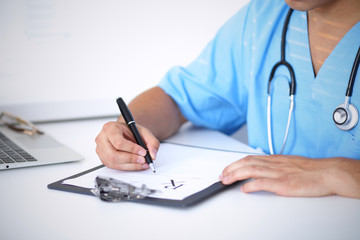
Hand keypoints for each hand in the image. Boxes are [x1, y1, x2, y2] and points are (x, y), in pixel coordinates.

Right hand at [95, 121, 159, 170]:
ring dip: (130, 165)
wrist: (125, 133)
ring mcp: (101, 150)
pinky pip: (115, 166)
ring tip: (142, 163)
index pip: (118, 142)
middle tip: (143, 160)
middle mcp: (102, 139)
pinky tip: (137, 165)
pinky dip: (128, 167)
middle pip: (113, 155)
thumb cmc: (131, 131)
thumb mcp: (143, 132)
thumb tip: (153, 155)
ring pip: (113, 162)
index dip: (131, 149)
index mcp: (109, 128)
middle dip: (130, 159)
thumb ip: (152, 142)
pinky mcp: (104, 159)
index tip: (143, 151)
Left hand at [219, 155, 359, 197]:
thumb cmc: (311, 170)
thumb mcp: (289, 163)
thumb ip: (275, 166)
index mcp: (275, 159)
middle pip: (246, 163)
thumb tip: (262, 170)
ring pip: (251, 170)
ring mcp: (278, 173)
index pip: (250, 158)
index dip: (236, 164)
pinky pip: (263, 183)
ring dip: (235, 175)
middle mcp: (274, 164)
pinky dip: (251, 185)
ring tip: (226, 180)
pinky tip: (244, 189)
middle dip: (231, 169)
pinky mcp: (284, 183)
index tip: (227, 169)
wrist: (328, 173)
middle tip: (222, 175)